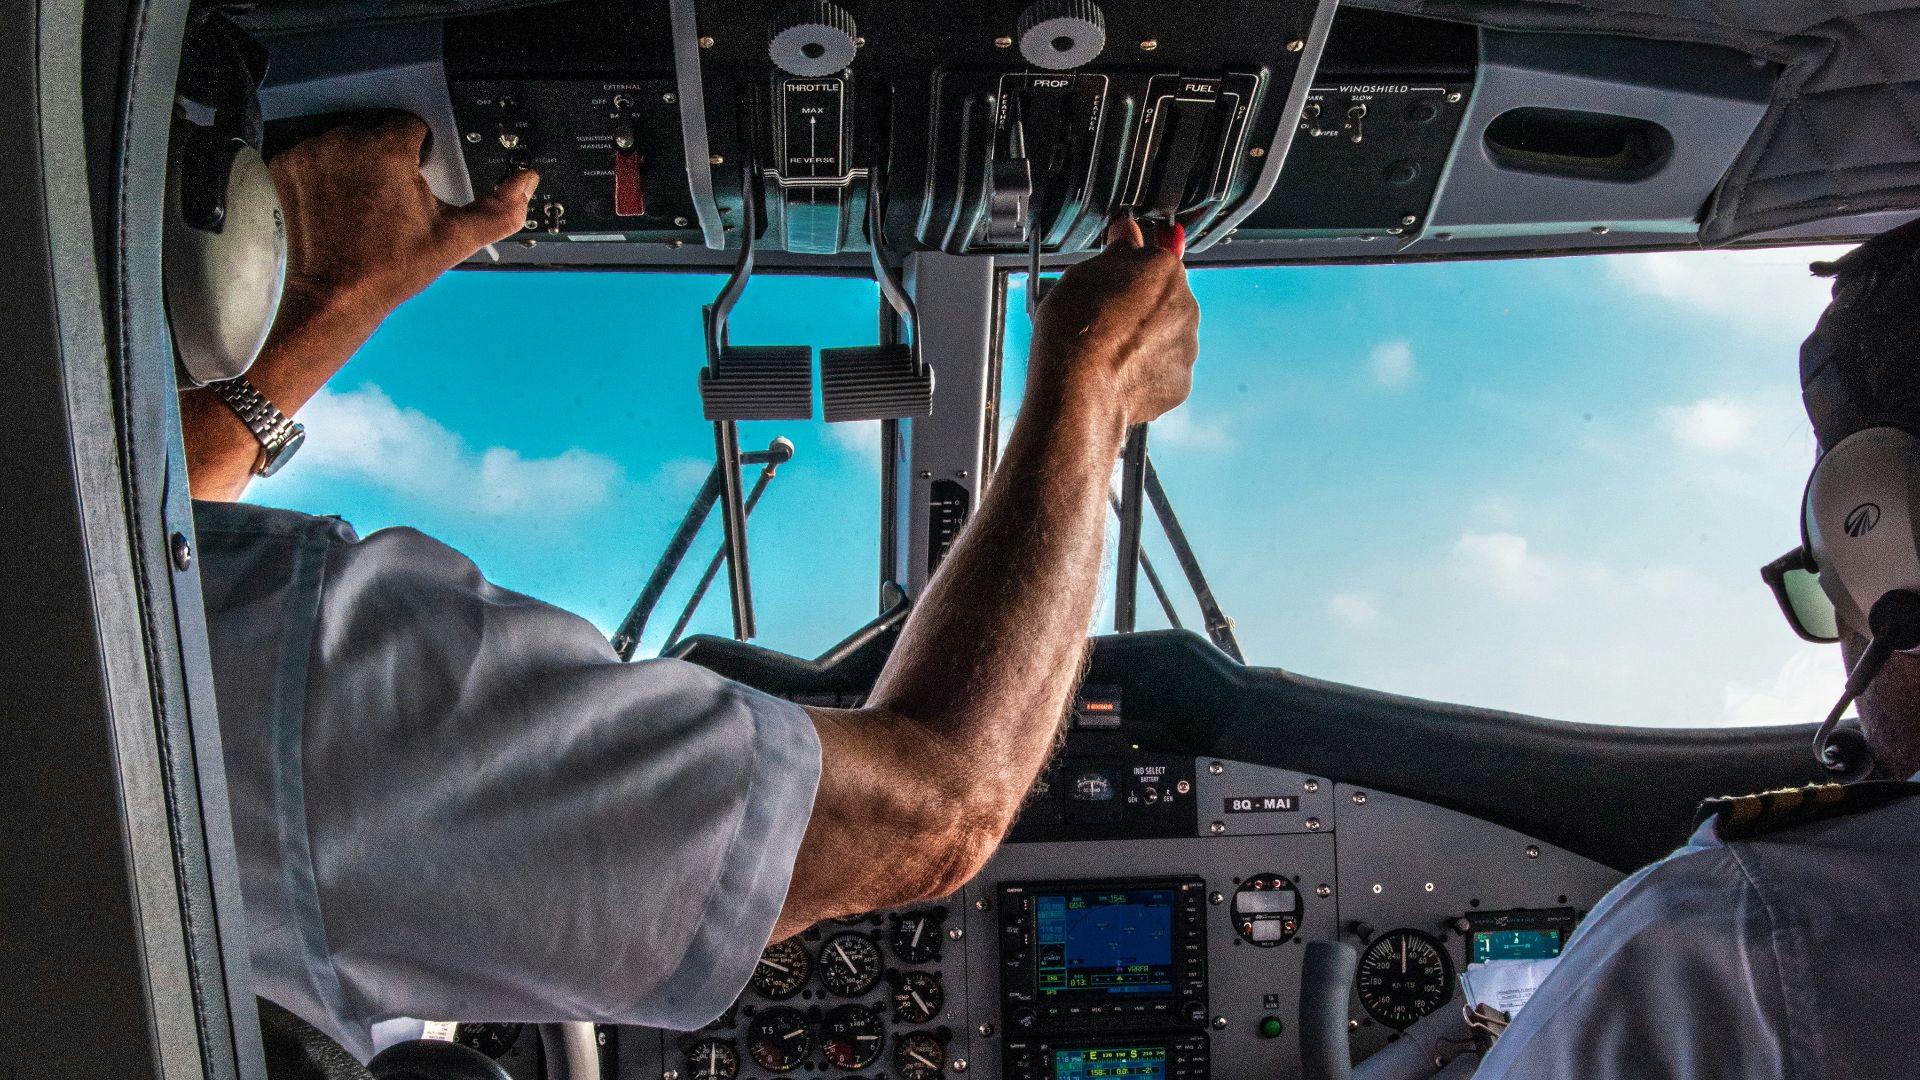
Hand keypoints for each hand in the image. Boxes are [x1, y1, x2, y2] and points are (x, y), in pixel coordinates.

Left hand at [182, 112, 535, 500]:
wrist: (330, 298)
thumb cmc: (390, 270)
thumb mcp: (453, 240)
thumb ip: (498, 208)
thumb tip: (527, 181)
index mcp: (386, 148)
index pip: (412, 127)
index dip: (419, 158)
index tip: (412, 189)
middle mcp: (343, 141)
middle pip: (375, 133)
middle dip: (384, 160)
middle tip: (386, 204)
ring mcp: (308, 153)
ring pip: (343, 142)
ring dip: (352, 165)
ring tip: (358, 207)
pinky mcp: (284, 167)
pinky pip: (313, 156)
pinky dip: (322, 175)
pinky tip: (332, 207)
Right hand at [1028, 218, 1199, 427]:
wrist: (1079, 390)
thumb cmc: (1076, 331)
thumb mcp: (1082, 274)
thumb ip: (1116, 251)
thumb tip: (1126, 232)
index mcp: (1165, 270)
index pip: (1153, 259)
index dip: (1128, 272)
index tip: (1112, 281)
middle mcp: (1185, 305)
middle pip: (1163, 300)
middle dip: (1139, 308)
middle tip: (1104, 321)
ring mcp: (1186, 347)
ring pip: (1165, 337)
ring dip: (1143, 342)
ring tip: (1107, 353)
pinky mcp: (1180, 383)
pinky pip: (1164, 372)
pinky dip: (1145, 373)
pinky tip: (1118, 375)